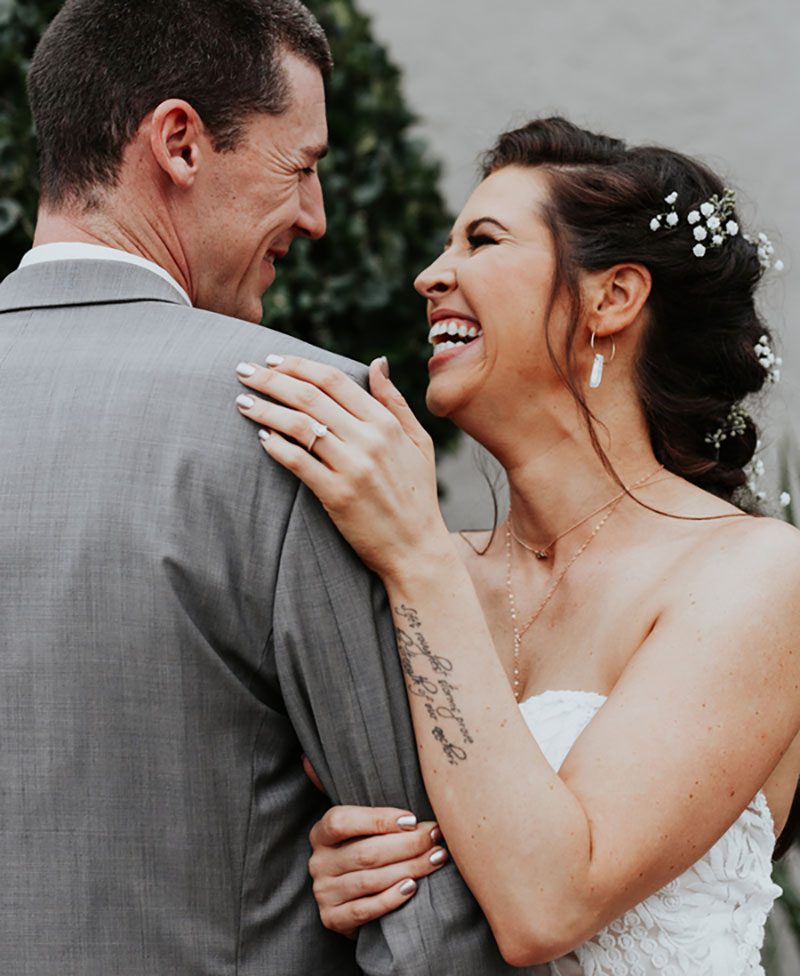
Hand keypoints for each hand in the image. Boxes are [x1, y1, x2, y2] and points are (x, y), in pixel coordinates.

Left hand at [235, 356, 451, 579]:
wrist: (416, 548)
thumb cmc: (417, 494)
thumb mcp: (417, 442)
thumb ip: (394, 401)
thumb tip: (377, 362)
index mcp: (386, 423)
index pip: (334, 380)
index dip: (299, 365)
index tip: (273, 359)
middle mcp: (369, 440)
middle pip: (310, 397)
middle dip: (272, 379)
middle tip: (244, 371)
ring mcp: (353, 467)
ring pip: (299, 426)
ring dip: (266, 409)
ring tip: (243, 401)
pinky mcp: (337, 495)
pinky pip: (298, 462)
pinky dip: (276, 446)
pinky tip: (261, 438)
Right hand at [308, 805, 447, 937]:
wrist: (351, 898)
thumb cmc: (365, 853)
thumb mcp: (362, 832)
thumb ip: (380, 822)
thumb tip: (416, 822)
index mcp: (321, 834)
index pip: (342, 821)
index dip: (378, 819)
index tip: (413, 820)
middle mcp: (318, 863)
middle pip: (365, 853)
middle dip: (407, 844)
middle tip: (435, 838)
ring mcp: (324, 892)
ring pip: (370, 880)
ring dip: (408, 868)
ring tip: (435, 859)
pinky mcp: (333, 918)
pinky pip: (365, 909)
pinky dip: (391, 898)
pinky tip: (412, 887)